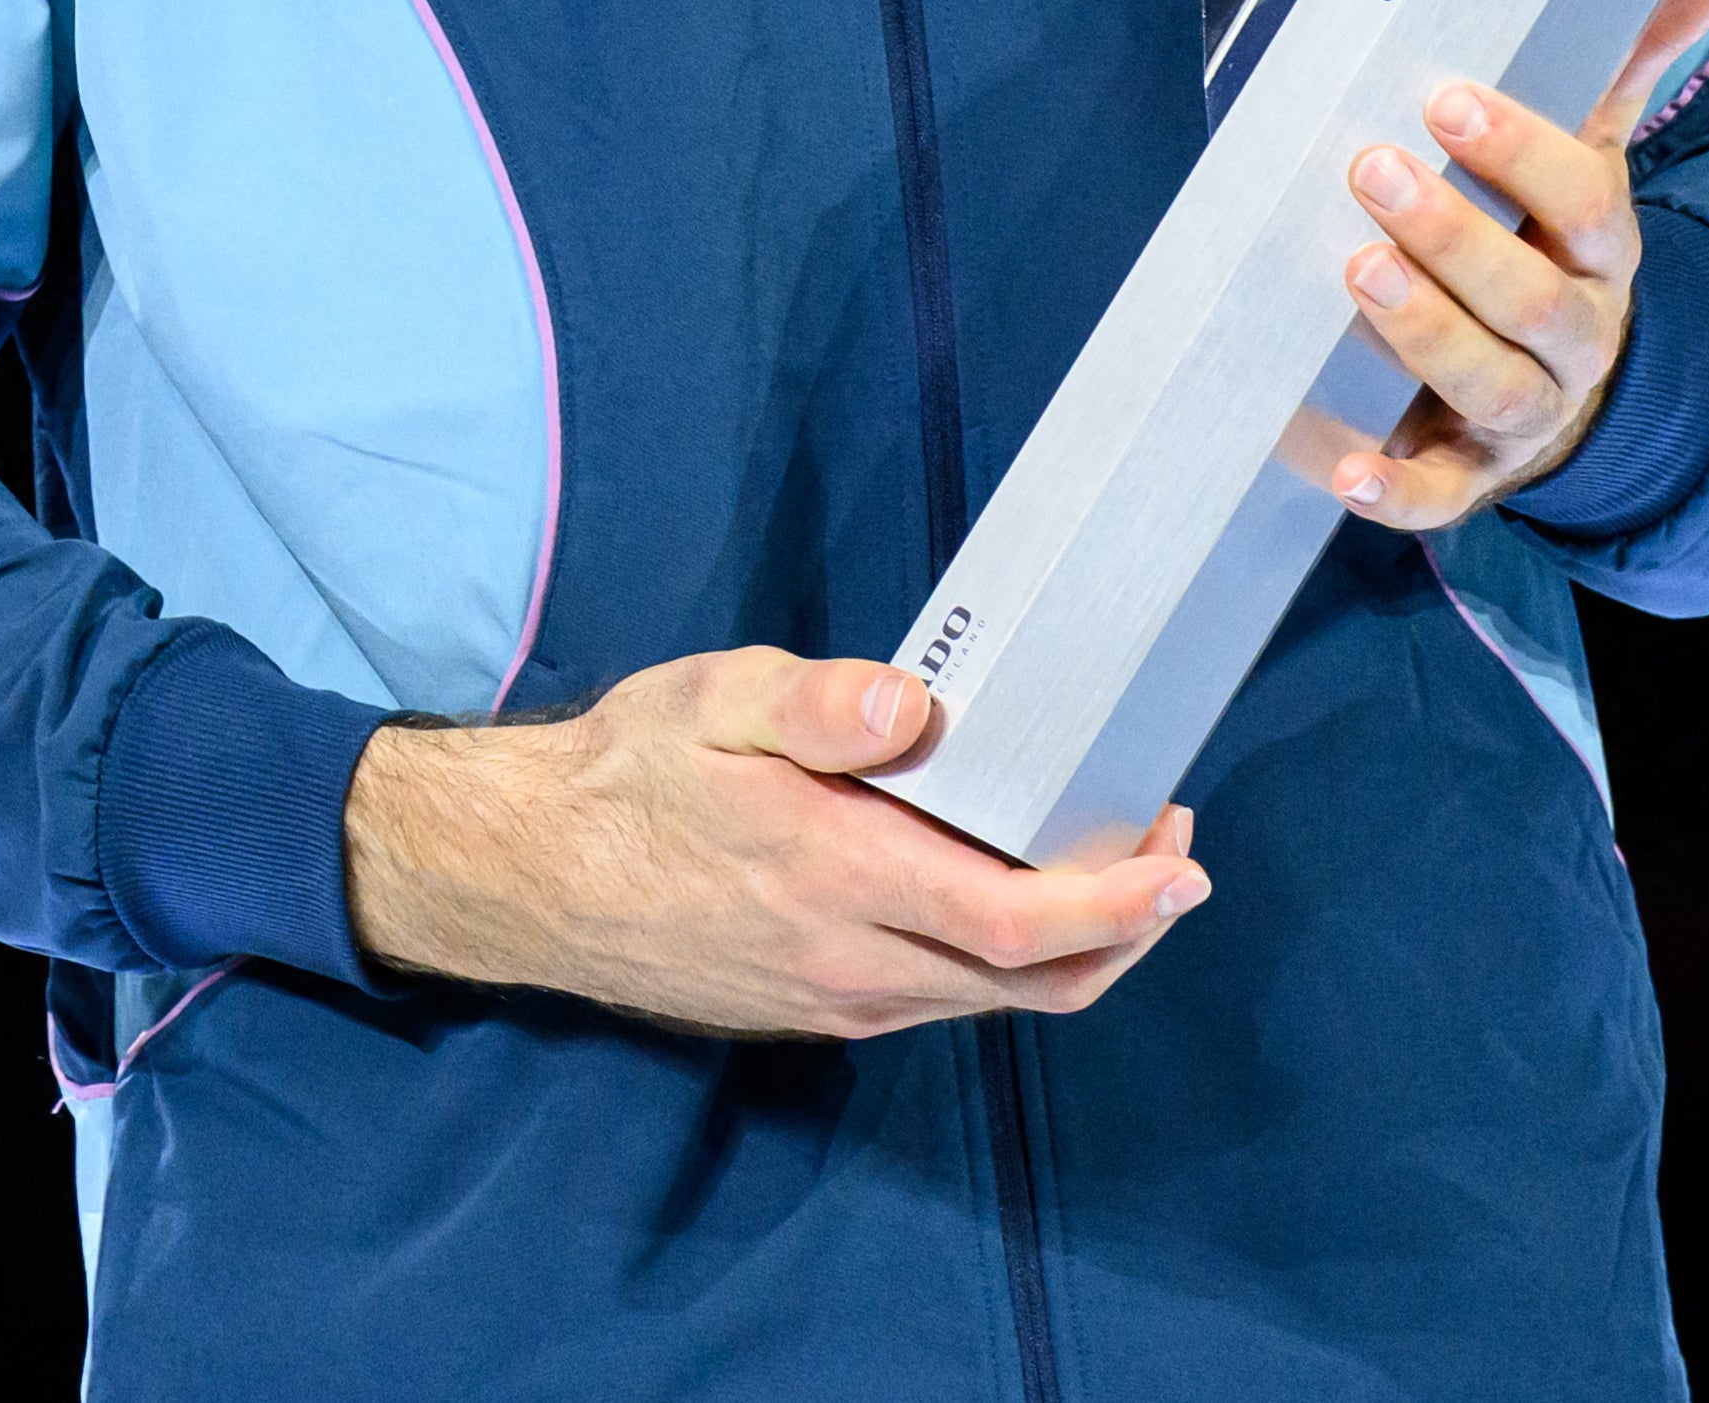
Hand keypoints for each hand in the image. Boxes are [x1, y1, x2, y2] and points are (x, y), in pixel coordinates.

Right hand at [343, 650, 1208, 1038]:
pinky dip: (1003, 955)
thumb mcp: (710, 698)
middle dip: (1128, 926)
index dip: (1119, 905)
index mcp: (837, 876)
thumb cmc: (624, 774)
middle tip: (1169, 850)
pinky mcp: (822, 1010)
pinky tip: (997, 886)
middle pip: (1036, 981)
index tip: (1179, 863)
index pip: (1017, 923)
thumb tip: (912, 708)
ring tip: (1100, 857)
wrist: (529, 873)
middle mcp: (853, 962)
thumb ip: (815, 702)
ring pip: (996, 997)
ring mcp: (840, 999)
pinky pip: (944, 996)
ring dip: (1072, 943)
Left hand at [1326, 0, 1708, 529]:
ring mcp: (1525, 413)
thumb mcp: (1591, 138)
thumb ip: (1639, 39)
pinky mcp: (1465, 474)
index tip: (1445, 99)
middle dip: (1456, 239)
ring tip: (1352, 274)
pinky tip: (1338, 466)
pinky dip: (1392, 487)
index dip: (1522, 151)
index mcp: (1600, 245)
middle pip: (1536, 300)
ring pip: (1492, 384)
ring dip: (1424, 334)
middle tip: (1371, 172)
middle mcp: (1577, 334)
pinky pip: (1436, 494)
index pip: (1584, 198)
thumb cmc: (1552, 233)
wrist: (1564, 383)